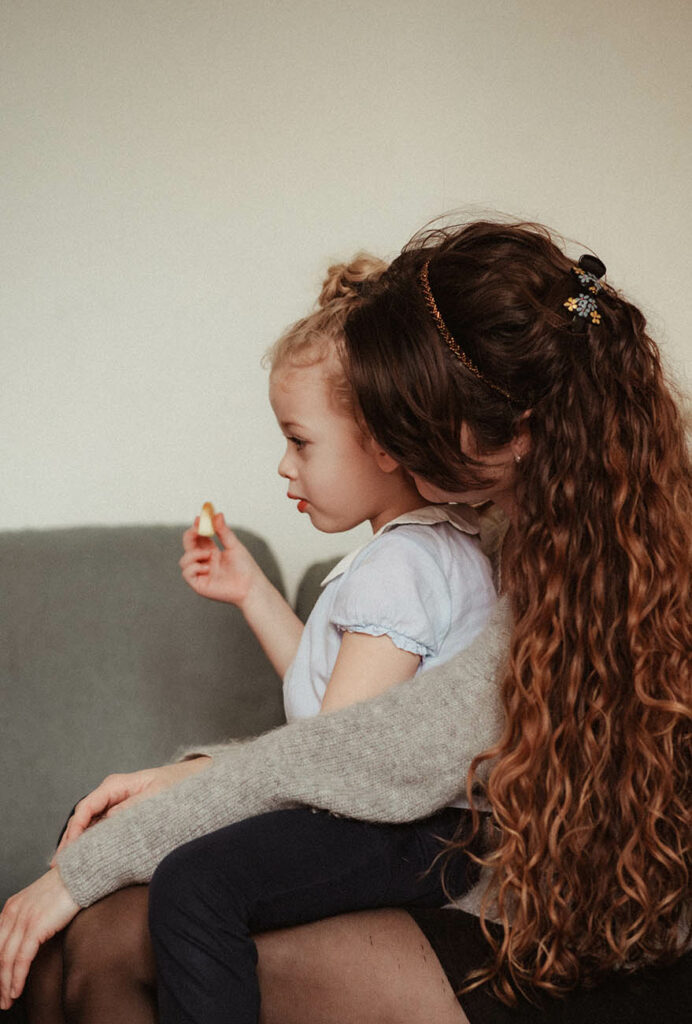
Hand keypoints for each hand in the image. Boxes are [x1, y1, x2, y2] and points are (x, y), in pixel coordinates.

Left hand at [0, 869, 78, 1008]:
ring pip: (7, 960)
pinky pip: (21, 959)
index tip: (0, 980)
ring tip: (8, 1000)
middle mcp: (13, 913)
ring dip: (5, 984)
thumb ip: (29, 918)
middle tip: (1, 998)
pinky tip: (17, 990)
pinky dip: (17, 978)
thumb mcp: (39, 902)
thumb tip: (28, 940)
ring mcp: (23, 920)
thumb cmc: (67, 887)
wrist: (80, 875)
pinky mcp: (35, 927)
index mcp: (11, 907)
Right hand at [52, 758, 210, 857]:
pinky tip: (85, 860)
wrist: (192, 781)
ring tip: (66, 869)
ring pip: (89, 825)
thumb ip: (133, 806)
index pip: (86, 807)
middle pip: (83, 818)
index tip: (69, 850)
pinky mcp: (120, 814)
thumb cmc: (176, 785)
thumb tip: (108, 820)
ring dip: (78, 845)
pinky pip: (101, 829)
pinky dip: (91, 843)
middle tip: (58, 867)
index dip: (75, 830)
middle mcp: (111, 794)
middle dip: (70, 842)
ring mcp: (114, 804)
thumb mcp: (156, 795)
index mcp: (116, 785)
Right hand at [179, 512, 264, 606]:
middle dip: (190, 536)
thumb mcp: (234, 546)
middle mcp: (204, 562)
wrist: (251, 586)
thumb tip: (217, 514)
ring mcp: (201, 574)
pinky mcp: (199, 585)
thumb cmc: (245, 568)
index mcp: (212, 552)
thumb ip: (223, 531)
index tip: (199, 518)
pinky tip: (208, 567)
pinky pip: (186, 573)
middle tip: (196, 529)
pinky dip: (194, 567)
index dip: (197, 528)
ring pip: (184, 560)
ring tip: (209, 554)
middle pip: (188, 547)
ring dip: (193, 553)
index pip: (199, 538)